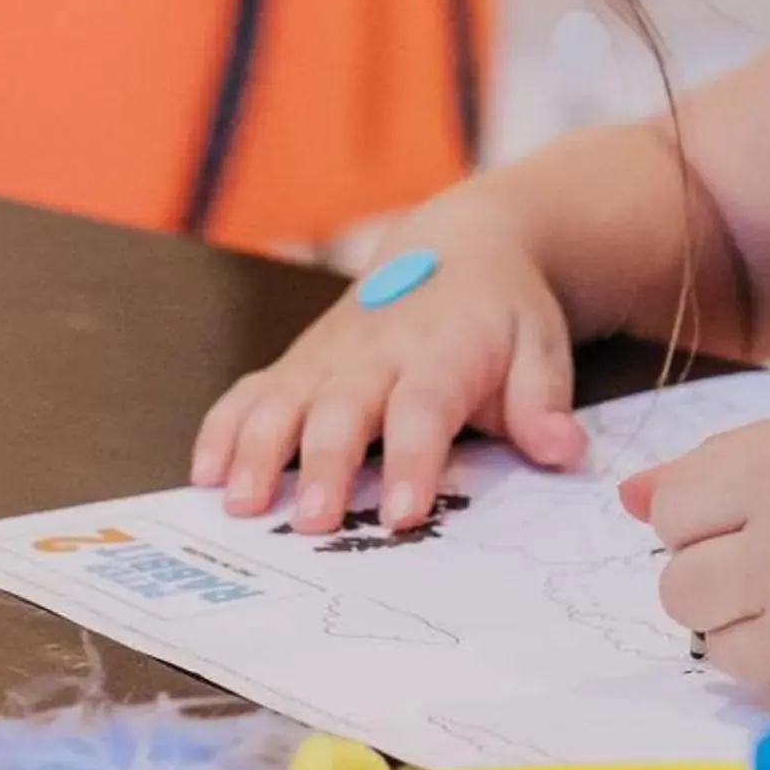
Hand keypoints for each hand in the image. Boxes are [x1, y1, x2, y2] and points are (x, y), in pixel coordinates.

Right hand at [192, 198, 583, 534]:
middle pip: (343, 408)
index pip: (424, 407)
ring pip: (284, 399)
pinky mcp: (300, 361)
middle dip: (326, 465)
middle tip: (315, 524)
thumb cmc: (505, 313)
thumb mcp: (542, 347)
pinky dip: (224, 427)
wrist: (463, 246)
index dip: (412, 458)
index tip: (404, 512)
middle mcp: (376, 350)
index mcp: (442, 350)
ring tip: (243, 505)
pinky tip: (206, 474)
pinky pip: (252, 390)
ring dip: (258, 450)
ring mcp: (330, 354)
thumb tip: (563, 451)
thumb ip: (544, 402)